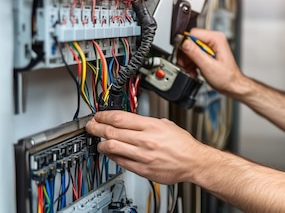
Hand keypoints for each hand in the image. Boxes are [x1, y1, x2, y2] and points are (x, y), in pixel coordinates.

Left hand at [85, 111, 205, 183]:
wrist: (193, 162)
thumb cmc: (183, 144)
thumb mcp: (166, 124)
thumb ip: (147, 123)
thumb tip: (132, 122)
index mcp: (151, 126)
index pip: (120, 118)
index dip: (104, 116)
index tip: (99, 115)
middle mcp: (145, 140)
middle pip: (112, 131)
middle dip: (97, 128)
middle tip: (91, 126)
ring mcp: (142, 155)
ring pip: (112, 147)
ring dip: (101, 143)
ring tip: (98, 141)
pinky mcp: (142, 169)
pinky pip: (120, 161)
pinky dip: (112, 156)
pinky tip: (110, 153)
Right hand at [178, 28, 247, 97]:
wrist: (232, 86)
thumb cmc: (227, 77)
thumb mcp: (208, 66)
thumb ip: (195, 53)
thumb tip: (184, 42)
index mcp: (216, 38)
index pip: (193, 33)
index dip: (185, 44)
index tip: (182, 56)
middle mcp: (213, 40)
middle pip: (190, 41)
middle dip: (185, 55)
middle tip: (185, 65)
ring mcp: (210, 46)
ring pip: (190, 49)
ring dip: (187, 61)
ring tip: (191, 70)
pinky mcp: (207, 53)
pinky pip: (193, 54)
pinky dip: (191, 63)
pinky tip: (194, 70)